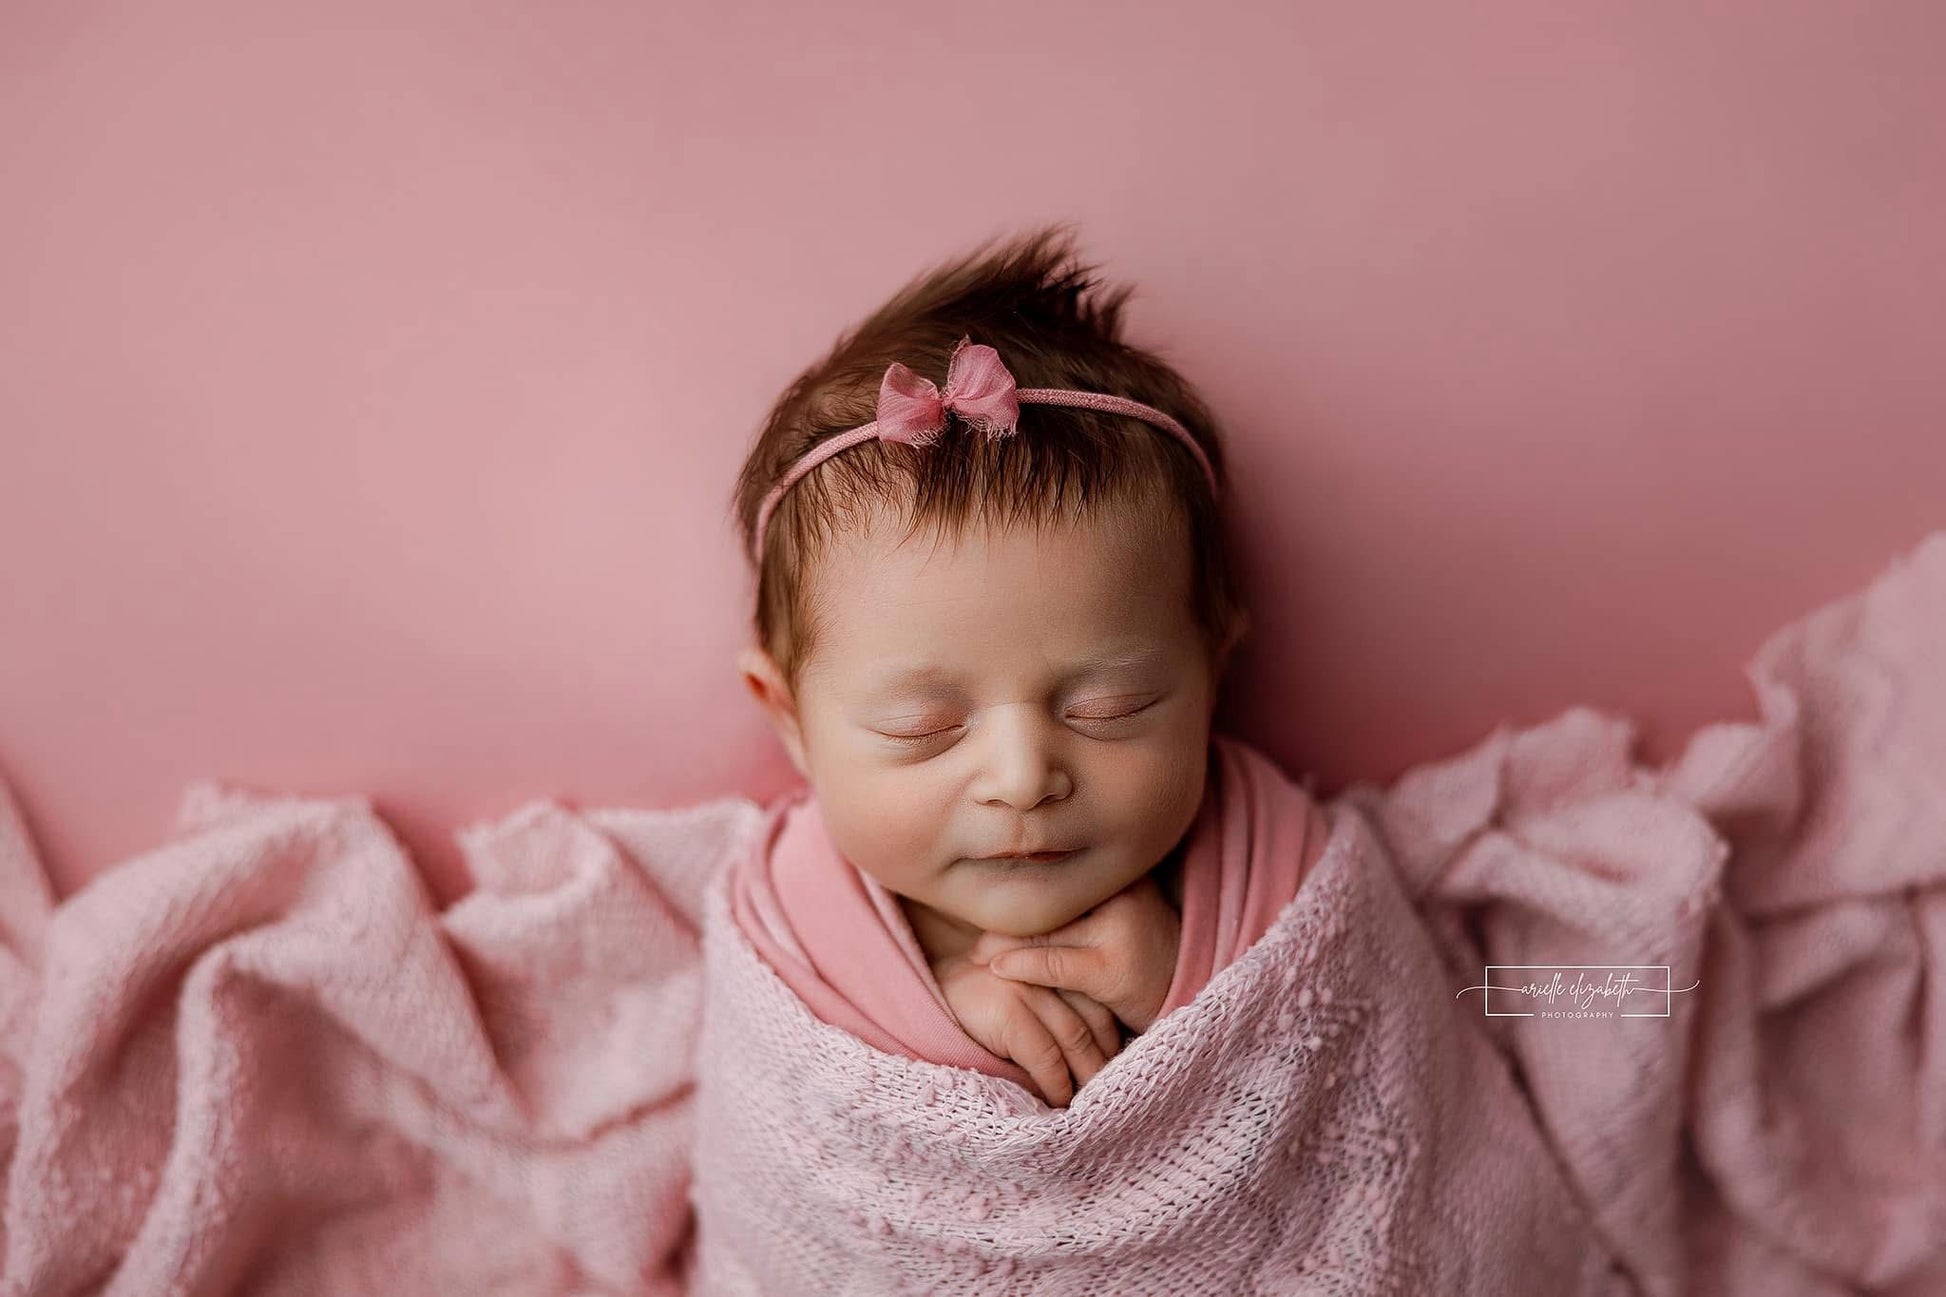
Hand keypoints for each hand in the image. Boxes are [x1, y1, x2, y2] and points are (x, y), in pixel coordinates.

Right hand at [931, 950, 1122, 1107]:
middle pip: (1092, 1018)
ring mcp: (1023, 986)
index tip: (1117, 1066)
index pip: (1097, 998)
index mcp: (1048, 957)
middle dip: (1104, 1060)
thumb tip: (1098, 1060)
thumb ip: (1055, 1012)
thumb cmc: (978, 1011)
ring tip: (1091, 1102)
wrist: (920, 1006)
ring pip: (1075, 1037)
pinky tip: (1058, 1101)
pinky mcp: (1006, 1010)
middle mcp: (1040, 966)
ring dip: (1086, 1076)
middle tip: (1110, 1091)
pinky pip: (1046, 1055)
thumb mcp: (1024, 1000)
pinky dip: (1057, 1084)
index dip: (1111, 1037)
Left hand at [968, 873, 1180, 1033]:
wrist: (1189, 996)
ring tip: (975, 954)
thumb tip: (1026, 878)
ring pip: (1043, 932)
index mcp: (1121, 874)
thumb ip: (1084, 900)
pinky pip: (1052, 962)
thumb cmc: (1144, 956)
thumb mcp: (1118, 916)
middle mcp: (1123, 893)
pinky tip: (997, 969)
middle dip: (1005, 918)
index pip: (1059, 870)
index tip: (985, 886)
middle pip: (1048, 901)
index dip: (1020, 880)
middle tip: (972, 928)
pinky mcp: (1113, 968)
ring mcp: (1120, 929)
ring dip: (1002, 945)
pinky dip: (1020, 966)